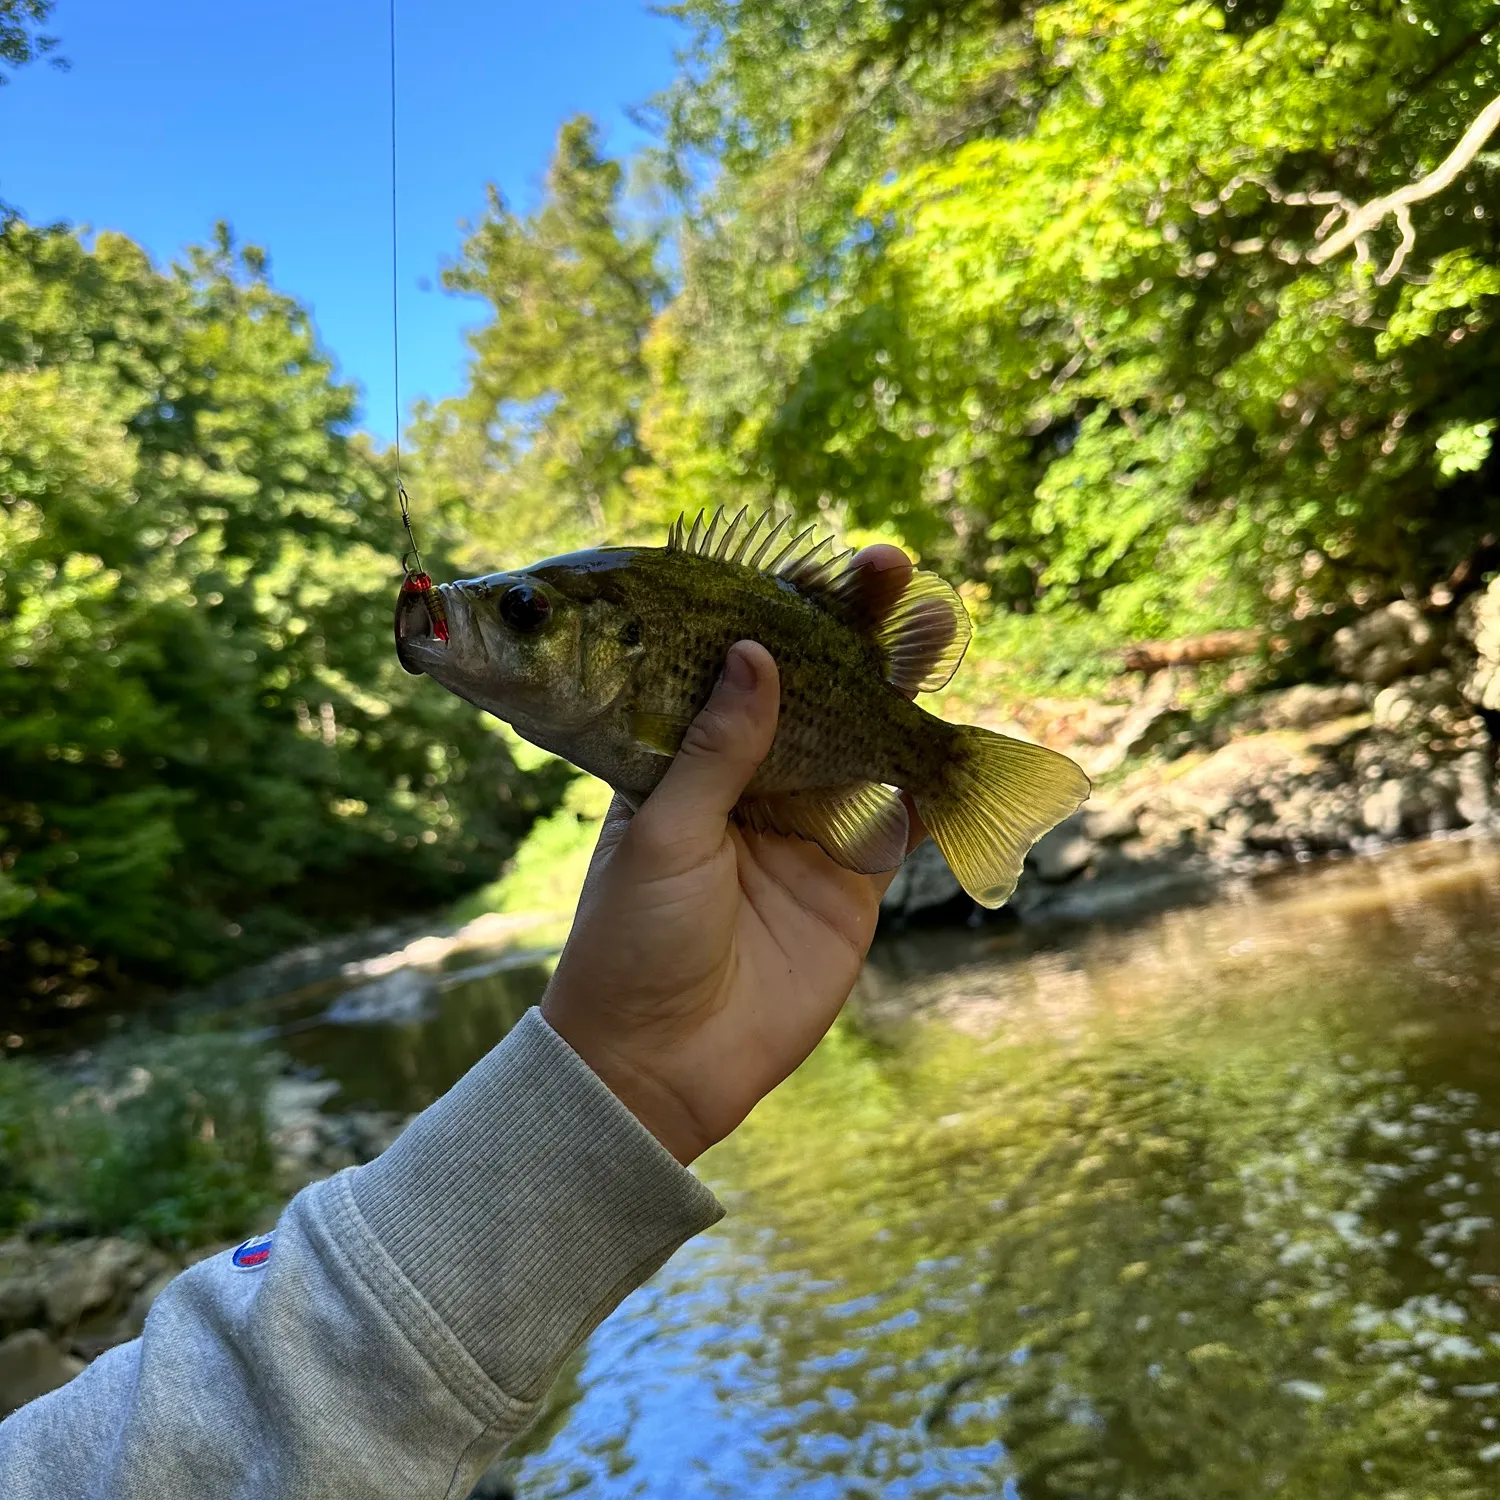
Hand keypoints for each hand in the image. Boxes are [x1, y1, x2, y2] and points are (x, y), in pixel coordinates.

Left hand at [541, 546, 922, 1163]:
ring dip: (903, 687)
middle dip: (858, 631)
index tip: (813, 564)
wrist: (660, 1059)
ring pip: (868, 741)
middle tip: (894, 571)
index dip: (783, 614)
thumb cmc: (632, 939)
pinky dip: (930, 784)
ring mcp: (810, 822)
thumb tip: (756, 653)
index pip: (744, 665)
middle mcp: (756, 777)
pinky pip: (902, 819)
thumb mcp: (664, 832)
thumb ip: (717, 749)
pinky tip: (948, 734)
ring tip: (935, 625)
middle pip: (818, 689)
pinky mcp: (853, 877)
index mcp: (691, 754)